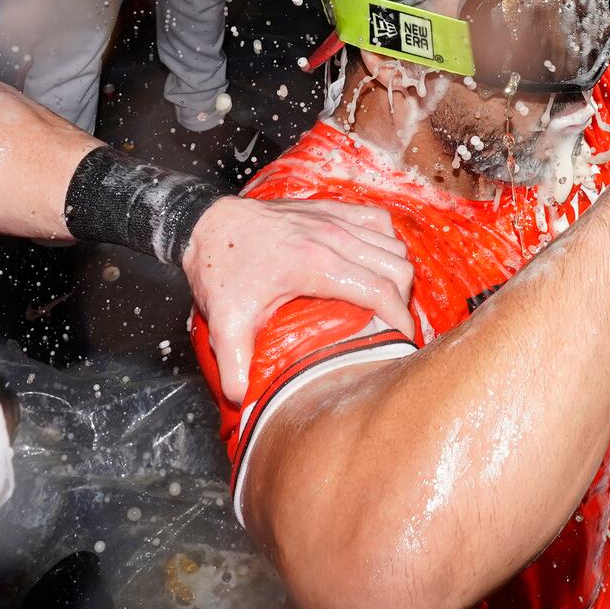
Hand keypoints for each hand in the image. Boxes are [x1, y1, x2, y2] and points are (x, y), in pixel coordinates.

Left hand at [183, 197, 416, 396]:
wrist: (206, 224)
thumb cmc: (219, 269)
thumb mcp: (225, 322)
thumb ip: (235, 365)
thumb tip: (245, 400)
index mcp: (315, 265)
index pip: (381, 291)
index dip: (401, 319)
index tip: (403, 340)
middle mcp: (332, 237)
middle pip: (397, 267)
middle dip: (402, 299)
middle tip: (391, 323)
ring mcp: (333, 218)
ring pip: (393, 243)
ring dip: (396, 272)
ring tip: (386, 297)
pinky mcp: (330, 207)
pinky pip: (378, 220)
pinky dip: (386, 241)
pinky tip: (374, 261)